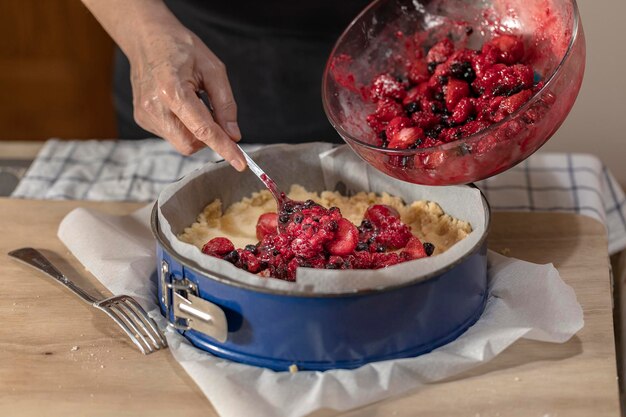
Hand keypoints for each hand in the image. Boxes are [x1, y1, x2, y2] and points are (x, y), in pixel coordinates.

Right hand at [128, 23, 245, 169]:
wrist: (146, 37)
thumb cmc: (181, 47)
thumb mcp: (213, 69)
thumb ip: (225, 104)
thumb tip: (234, 134)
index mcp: (172, 90)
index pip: (203, 130)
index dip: (224, 148)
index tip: (240, 163)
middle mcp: (154, 107)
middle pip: (191, 144)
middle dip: (208, 138)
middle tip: (215, 115)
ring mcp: (145, 115)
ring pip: (181, 142)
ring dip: (195, 131)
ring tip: (192, 101)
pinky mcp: (142, 119)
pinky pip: (171, 135)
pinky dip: (184, 126)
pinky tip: (180, 104)